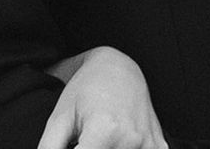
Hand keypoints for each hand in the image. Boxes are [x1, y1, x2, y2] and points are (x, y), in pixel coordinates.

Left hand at [38, 45, 168, 148]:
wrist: (119, 68)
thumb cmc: (85, 90)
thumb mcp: (60, 116)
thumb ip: (50, 147)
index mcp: (104, 130)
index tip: (73, 146)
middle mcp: (130, 139)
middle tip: (83, 140)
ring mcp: (148, 145)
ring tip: (98, 139)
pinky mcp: (159, 148)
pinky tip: (116, 142)